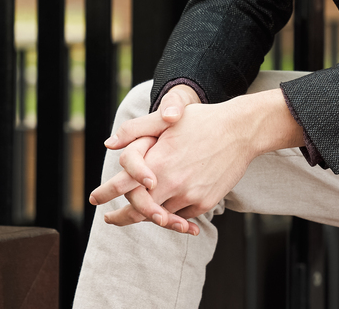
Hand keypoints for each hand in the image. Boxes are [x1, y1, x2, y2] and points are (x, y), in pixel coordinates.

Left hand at [91, 88, 303, 234]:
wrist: (243, 130)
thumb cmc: (204, 120)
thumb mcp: (168, 120)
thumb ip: (135, 130)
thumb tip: (109, 143)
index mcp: (158, 162)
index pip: (121, 185)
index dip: (105, 194)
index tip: (95, 199)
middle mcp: (171, 183)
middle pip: (137, 211)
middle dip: (121, 217)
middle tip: (112, 219)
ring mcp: (189, 194)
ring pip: (161, 215)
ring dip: (150, 214)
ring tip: (143, 212)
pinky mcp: (205, 202)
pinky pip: (182, 215)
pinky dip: (174, 213)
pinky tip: (171, 207)